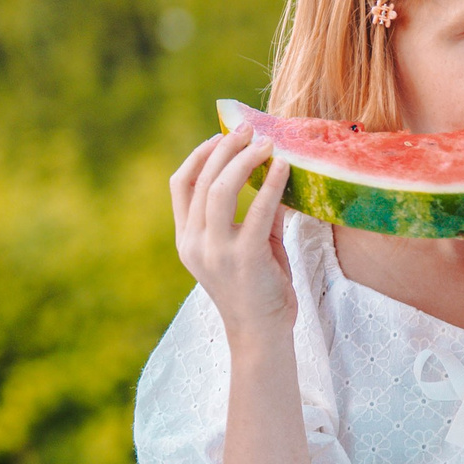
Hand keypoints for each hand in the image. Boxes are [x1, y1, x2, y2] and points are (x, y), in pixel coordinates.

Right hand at [170, 128, 295, 337]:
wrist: (261, 334)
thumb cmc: (258, 288)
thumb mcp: (247, 246)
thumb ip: (254, 213)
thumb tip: (274, 174)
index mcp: (187, 238)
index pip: (180, 184)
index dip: (199, 154)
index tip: (222, 135)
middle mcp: (194, 243)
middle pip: (203, 180)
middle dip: (226, 148)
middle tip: (250, 128)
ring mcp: (216, 251)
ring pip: (221, 190)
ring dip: (244, 159)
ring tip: (266, 142)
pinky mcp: (244, 258)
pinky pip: (258, 211)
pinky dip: (270, 184)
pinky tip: (283, 167)